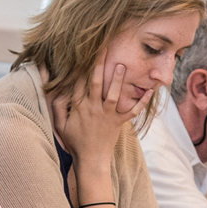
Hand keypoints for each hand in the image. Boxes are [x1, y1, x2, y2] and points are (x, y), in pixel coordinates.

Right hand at [51, 60, 151, 177]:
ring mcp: (107, 115)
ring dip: (118, 80)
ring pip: (114, 95)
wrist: (90, 160)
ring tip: (122, 65)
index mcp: (79, 108)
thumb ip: (57, 109)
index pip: (79, 83)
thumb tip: (55, 93)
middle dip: (100, 64)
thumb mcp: (60, 127)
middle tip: (104, 47)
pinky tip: (151, 91)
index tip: (84, 52)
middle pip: (97, 83)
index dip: (81, 67)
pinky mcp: (119, 122)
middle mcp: (93, 108)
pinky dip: (142, 102)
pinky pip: (132, 111)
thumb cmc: (75, 142)